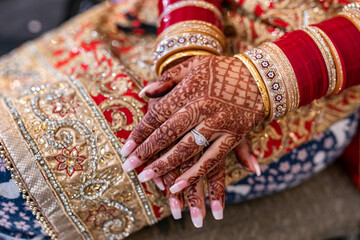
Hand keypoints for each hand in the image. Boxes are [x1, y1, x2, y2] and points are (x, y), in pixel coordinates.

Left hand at [120, 55, 264, 215]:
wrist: (260, 77)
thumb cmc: (221, 70)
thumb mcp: (193, 65)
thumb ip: (167, 79)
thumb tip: (143, 94)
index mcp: (190, 90)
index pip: (158, 115)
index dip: (139, 133)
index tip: (124, 150)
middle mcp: (202, 108)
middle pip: (168, 134)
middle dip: (146, 152)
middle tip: (127, 168)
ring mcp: (219, 123)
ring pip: (187, 149)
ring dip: (165, 166)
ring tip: (145, 178)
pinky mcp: (234, 136)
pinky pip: (212, 159)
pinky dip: (194, 174)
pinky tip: (178, 186)